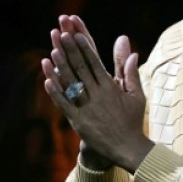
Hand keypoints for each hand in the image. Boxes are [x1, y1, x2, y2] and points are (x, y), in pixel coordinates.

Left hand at [43, 16, 152, 172]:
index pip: (95, 62)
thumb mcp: (136, 94)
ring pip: (71, 84)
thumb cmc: (133, 120)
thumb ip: (130, 72)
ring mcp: (86, 108)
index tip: (76, 33)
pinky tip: (47, 80)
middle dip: (70, 50)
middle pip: (81, 68)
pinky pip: (64, 105)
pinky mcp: (78, 122)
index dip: (84, 47)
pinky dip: (56, 92)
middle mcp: (97, 95)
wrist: (128, 148)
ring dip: (61, 67)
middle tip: (60, 34)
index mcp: (110, 87)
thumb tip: (133, 51)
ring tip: (52, 51)